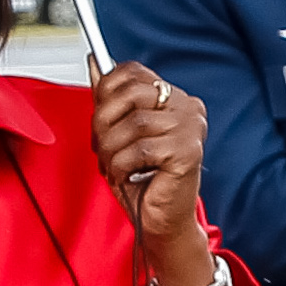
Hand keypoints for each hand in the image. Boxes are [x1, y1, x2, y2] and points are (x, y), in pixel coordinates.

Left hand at [90, 61, 208, 253]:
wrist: (160, 222)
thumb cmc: (142, 182)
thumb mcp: (119, 134)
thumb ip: (110, 99)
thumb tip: (94, 63)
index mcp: (174, 98)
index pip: (133, 72)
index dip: (106, 91)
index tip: (99, 116)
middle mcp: (188, 108)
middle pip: (132, 92)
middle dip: (104, 121)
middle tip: (101, 146)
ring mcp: (191, 128)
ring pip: (133, 123)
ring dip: (110, 150)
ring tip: (113, 166)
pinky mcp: (187, 152)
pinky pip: (139, 148)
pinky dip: (121, 165)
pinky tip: (126, 176)